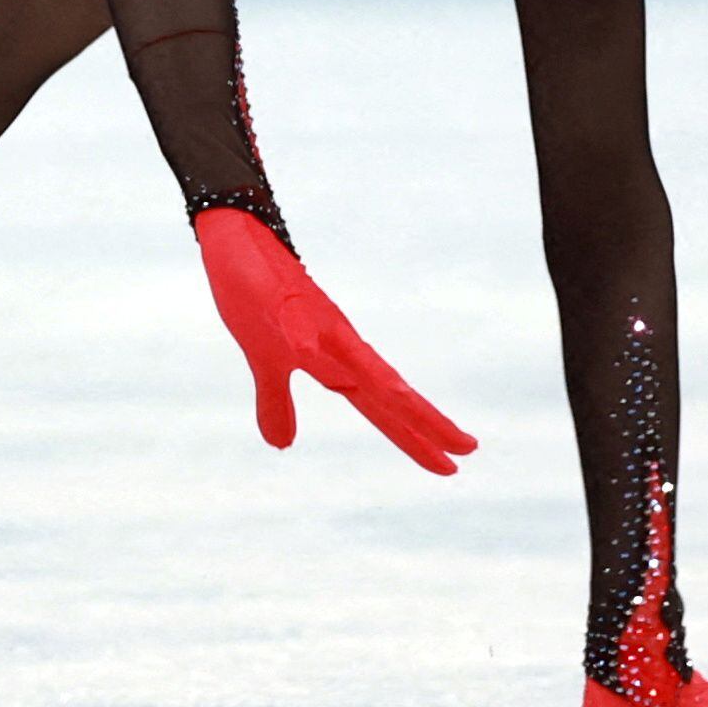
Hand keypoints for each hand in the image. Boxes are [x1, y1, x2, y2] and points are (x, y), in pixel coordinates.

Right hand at [189, 205, 475, 473]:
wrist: (238, 240)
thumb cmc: (256, 298)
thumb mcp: (265, 362)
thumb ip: (277, 403)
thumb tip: (282, 445)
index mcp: (337, 358)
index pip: (384, 404)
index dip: (415, 436)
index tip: (451, 466)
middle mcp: (338, 342)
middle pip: (387, 388)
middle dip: (423, 420)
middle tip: (468, 450)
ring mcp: (312, 321)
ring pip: (355, 358)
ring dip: (383, 385)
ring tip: (410, 405)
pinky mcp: (279, 300)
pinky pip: (296, 327)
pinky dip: (306, 343)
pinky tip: (317, 357)